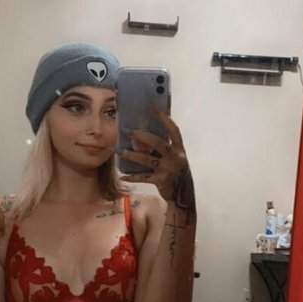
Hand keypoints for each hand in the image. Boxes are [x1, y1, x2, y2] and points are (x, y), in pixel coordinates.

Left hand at [118, 107, 195, 222]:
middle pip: (156, 142)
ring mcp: (168, 169)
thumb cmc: (176, 172)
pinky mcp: (161, 181)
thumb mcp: (175, 158)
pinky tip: (123, 175)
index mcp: (180, 149)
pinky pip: (143, 177)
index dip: (162, 117)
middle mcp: (175, 158)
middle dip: (140, 136)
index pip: (173, 129)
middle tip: (127, 132)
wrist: (183, 195)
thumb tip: (142, 137)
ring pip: (146, 159)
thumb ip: (164, 149)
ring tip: (118, 151)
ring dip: (130, 155)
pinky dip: (131, 176)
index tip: (151, 106)